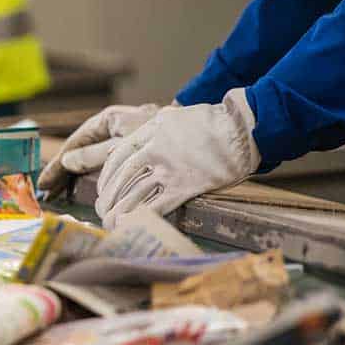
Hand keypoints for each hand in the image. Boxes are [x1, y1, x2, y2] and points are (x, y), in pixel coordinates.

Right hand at [37, 103, 162, 193]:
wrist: (207, 135)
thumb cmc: (166, 136)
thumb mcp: (124, 147)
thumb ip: (96, 154)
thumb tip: (68, 161)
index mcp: (109, 120)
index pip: (76, 142)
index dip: (59, 164)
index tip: (44, 182)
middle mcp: (115, 129)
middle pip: (82, 152)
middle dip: (64, 172)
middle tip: (48, 192)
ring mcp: (126, 142)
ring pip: (95, 161)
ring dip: (79, 178)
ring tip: (62, 195)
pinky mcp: (138, 155)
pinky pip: (112, 167)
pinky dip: (99, 180)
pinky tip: (91, 194)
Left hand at [95, 89, 259, 227]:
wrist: (243, 130)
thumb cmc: (213, 123)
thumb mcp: (175, 118)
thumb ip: (155, 130)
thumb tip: (139, 146)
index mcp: (151, 131)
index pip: (119, 157)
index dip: (107, 177)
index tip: (102, 189)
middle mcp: (156, 150)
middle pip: (122, 178)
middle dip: (108, 198)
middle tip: (102, 211)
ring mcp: (170, 169)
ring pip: (134, 195)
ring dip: (119, 213)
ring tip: (111, 224)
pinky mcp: (185, 186)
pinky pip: (156, 206)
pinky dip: (140, 218)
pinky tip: (130, 226)